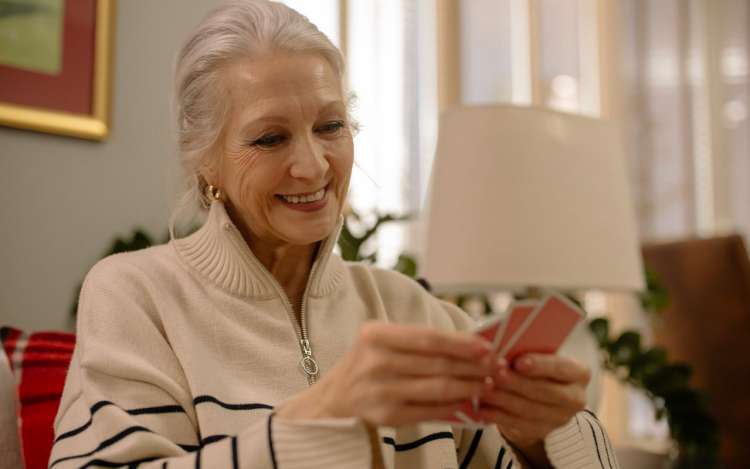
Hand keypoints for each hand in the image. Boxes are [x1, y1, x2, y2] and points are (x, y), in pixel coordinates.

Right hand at [276, 322, 498, 425]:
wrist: (330, 403)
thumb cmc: (364, 367)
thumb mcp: (380, 343)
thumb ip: (417, 341)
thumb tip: (468, 344)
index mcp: (375, 335)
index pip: (428, 337)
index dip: (460, 342)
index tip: (486, 345)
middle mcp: (375, 361)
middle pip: (437, 363)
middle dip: (473, 365)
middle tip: (497, 366)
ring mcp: (380, 390)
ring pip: (438, 387)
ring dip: (469, 386)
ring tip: (487, 384)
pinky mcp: (386, 416)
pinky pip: (430, 410)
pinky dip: (453, 406)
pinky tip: (467, 402)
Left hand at [479, 354, 589, 464]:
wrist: (538, 395)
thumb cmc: (535, 365)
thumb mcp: (537, 354)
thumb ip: (528, 350)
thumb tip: (505, 346)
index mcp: (579, 373)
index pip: (561, 368)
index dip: (540, 365)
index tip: (518, 362)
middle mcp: (576, 398)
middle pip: (544, 391)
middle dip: (517, 382)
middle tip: (495, 374)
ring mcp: (561, 418)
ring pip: (529, 409)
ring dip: (504, 399)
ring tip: (484, 389)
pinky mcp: (543, 432)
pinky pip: (518, 424)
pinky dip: (498, 416)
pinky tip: (483, 409)